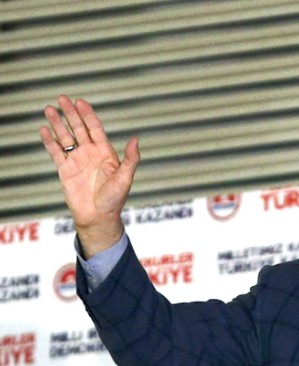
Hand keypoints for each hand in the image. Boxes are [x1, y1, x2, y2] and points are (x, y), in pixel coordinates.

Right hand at [39, 95, 139, 256]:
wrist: (98, 217)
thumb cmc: (115, 199)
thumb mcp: (125, 178)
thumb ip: (131, 159)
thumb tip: (136, 139)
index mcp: (105, 153)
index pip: (95, 128)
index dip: (88, 115)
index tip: (81, 102)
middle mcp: (90, 153)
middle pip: (79, 128)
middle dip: (71, 113)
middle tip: (62, 98)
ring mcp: (77, 160)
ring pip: (65, 137)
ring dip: (57, 123)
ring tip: (49, 109)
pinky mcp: (65, 169)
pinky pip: (56, 152)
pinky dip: (49, 141)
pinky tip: (44, 129)